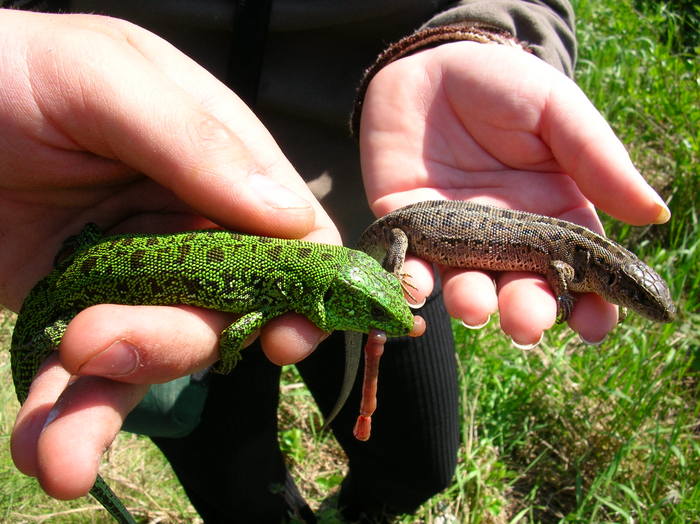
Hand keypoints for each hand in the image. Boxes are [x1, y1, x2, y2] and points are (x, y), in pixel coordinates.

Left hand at [3, 10, 337, 498]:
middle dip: (173, 341)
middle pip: (224, 308)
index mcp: (216, 163)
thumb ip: (195, 141)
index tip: (285, 336)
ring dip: (111, 402)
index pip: (292, 234)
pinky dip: (67, 418)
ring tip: (60, 447)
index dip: (303, 290)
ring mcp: (132, 274)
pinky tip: (43, 451)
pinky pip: (83, 375)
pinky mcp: (71, 309)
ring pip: (155, 353)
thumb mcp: (100, 77)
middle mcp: (186, 225)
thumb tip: (293, 222)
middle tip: (98, 340)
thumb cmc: (8, 69)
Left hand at [359, 41, 669, 345]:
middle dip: (525, 313)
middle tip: (526, 324)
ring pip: (466, 286)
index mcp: (552, 215)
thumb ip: (598, 161)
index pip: (577, 271)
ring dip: (470, 303)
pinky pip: (410, 262)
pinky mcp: (408, 226)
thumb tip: (655, 214)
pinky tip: (418, 285)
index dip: (588, 304)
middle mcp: (506, 237)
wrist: (430, 65)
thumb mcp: (556, 111)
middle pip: (521, 290)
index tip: (593, 325)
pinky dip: (412, 279)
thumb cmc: (502, 84)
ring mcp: (454, 236)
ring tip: (475, 305)